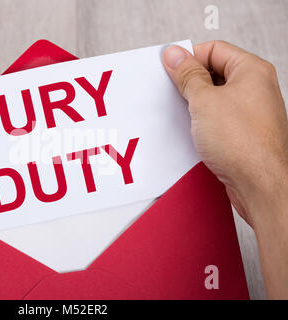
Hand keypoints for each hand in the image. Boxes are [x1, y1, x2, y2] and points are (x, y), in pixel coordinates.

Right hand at [163, 40, 287, 298]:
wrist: (259, 185)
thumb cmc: (244, 144)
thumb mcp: (204, 101)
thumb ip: (187, 75)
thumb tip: (175, 55)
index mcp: (251, 71)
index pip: (214, 50)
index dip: (189, 57)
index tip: (169, 68)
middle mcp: (254, 89)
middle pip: (213, 72)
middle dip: (190, 82)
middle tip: (173, 91)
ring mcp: (249, 112)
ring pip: (213, 98)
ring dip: (194, 104)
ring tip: (183, 114)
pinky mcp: (242, 132)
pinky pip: (216, 118)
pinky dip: (201, 122)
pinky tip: (191, 131)